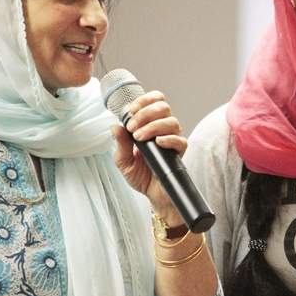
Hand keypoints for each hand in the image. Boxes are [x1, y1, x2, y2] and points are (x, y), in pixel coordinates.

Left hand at [112, 90, 186, 222]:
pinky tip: (157, 143)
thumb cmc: (141, 176)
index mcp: (150, 125)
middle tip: (132, 127)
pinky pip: (180, 140)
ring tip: (140, 138)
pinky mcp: (179, 153)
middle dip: (145, 113)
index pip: (154, 101)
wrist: (152, 195)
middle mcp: (163, 129)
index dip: (143, 100)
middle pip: (163, 107)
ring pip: (171, 121)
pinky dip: (169, 139)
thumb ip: (120, 144)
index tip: (130, 111)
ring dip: (153, 126)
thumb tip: (115, 126)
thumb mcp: (123, 160)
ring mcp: (173, 140)